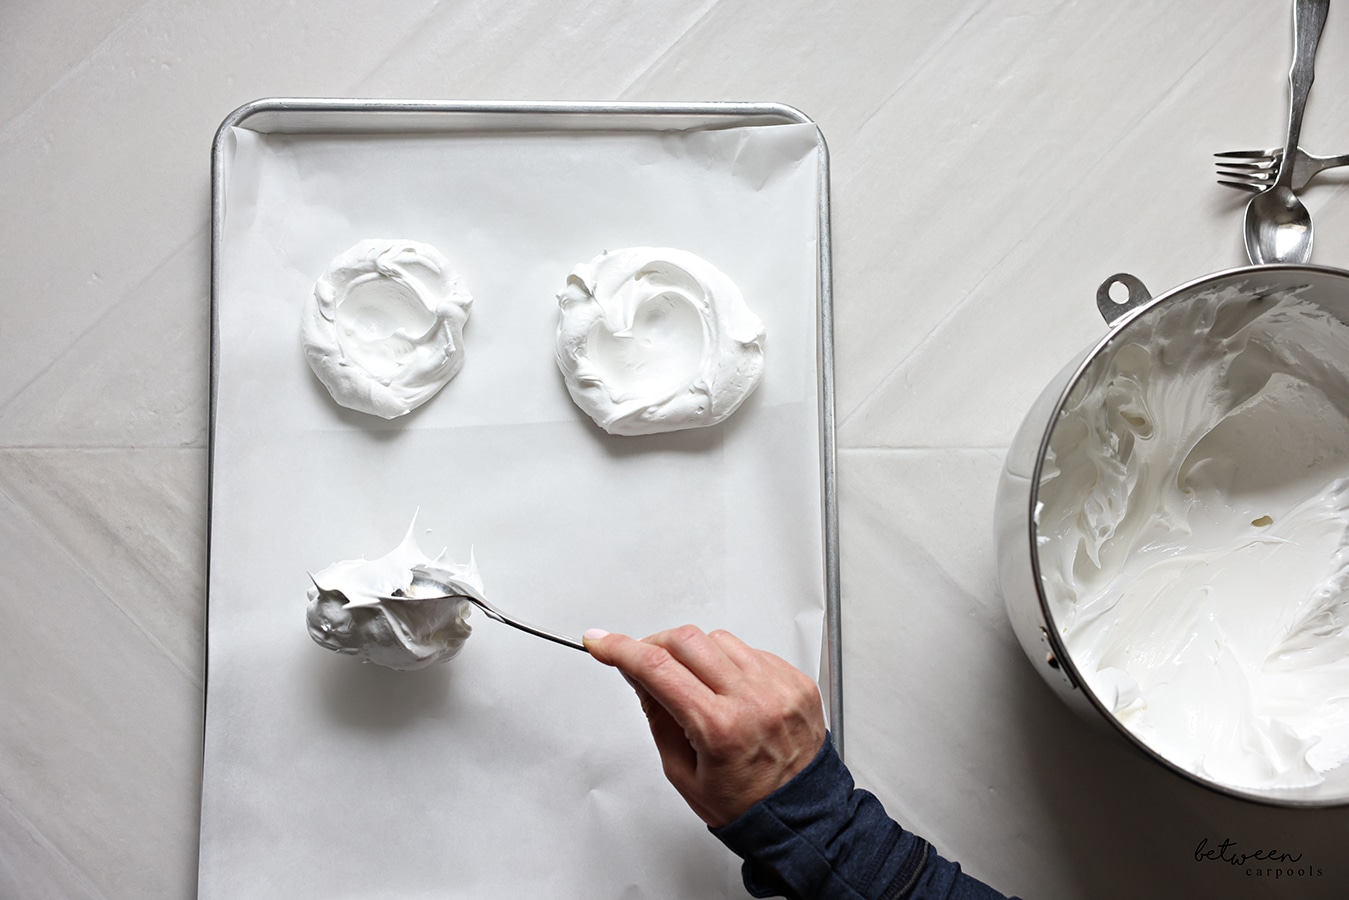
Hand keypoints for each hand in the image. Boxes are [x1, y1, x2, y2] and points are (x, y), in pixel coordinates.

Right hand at [582, 625, 826, 827]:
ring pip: (719, 638)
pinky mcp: (796, 680)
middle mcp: (753, 700)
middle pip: (687, 640)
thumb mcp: (682, 771)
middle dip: (655, 645)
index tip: (601, 642)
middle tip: (647, 664)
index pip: (658, 668)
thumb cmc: (745, 804)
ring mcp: (779, 686)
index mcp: (720, 728)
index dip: (620, 649)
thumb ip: (657, 715)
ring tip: (698, 688)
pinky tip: (730, 691)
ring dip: (696, 653)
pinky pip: (751, 650)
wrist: (799, 816)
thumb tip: (638, 673)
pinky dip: (730, 662)